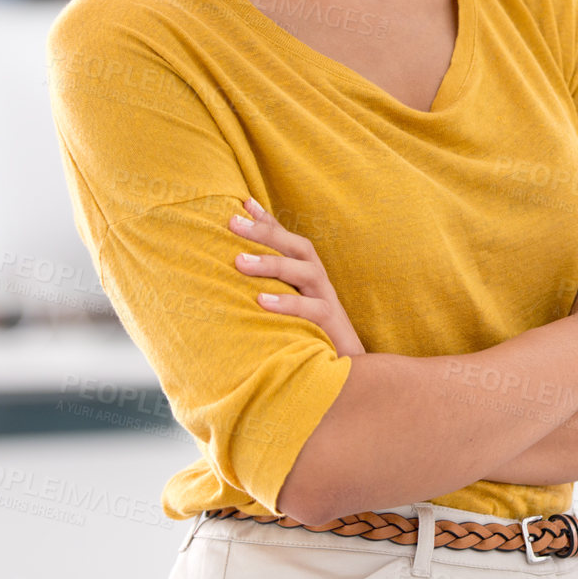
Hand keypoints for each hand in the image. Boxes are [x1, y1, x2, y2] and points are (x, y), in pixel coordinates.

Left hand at [230, 198, 364, 358]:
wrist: (346, 375)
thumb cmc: (309, 340)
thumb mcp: (286, 312)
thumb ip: (267, 292)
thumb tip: (232, 276)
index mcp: (307, 277)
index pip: (288, 241)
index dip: (268, 221)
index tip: (242, 203)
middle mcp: (319, 283)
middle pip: (298, 247)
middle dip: (267, 232)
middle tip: (233, 223)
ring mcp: (328, 301)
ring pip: (307, 271)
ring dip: (273, 263)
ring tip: (239, 261)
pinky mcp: (332, 326)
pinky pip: (313, 309)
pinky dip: (288, 303)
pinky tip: (261, 301)